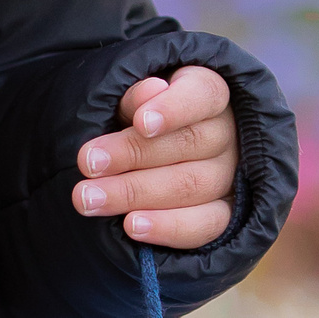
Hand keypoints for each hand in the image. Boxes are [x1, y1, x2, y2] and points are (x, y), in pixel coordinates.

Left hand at [71, 65, 237, 249]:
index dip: (173, 108)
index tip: (139, 123)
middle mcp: (227, 132)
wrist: (145, 145)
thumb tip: (150, 92)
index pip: (202, 94)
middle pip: (190, 144)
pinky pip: (205, 225)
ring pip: (192, 186)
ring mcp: (230, 175)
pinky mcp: (226, 213)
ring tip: (91, 199)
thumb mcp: (130, 93)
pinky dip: (167, 227)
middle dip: (133, 155)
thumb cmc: (135, 110)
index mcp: (208, 91)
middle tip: (88, 164)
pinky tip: (131, 226)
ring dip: (137, 194)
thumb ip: (136, 92)